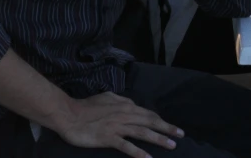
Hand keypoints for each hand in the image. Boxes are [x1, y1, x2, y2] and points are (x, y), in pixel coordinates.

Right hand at [55, 92, 182, 157]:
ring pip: (143, 133)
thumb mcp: (108, 97)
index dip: (161, 120)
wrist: (69, 113)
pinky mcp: (108, 138)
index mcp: (127, 105)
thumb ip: (122, 101)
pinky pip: (126, 146)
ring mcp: (118, 126)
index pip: (148, 114)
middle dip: (168, 129)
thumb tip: (133, 104)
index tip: (171, 127)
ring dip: (159, 139)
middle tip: (181, 135)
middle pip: (151, 122)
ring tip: (172, 146)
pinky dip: (138, 152)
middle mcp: (126, 115)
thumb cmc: (87, 105)